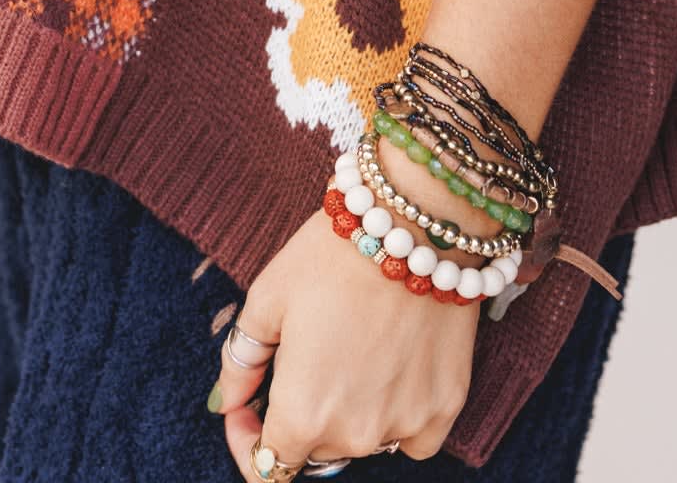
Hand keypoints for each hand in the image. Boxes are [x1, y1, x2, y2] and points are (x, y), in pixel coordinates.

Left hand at [211, 205, 479, 474]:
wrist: (415, 217)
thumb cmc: (333, 252)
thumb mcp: (267, 297)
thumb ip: (241, 361)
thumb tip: (229, 404)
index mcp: (303, 415)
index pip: (266, 470)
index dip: (248, 440)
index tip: (251, 409)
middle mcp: (356, 434)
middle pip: (318, 450)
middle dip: (305, 413)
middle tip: (312, 352)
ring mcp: (407, 423)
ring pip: (365, 441)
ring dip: (352, 412)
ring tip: (356, 346)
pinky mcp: (447, 404)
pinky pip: (414, 436)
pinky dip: (400, 413)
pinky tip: (396, 365)